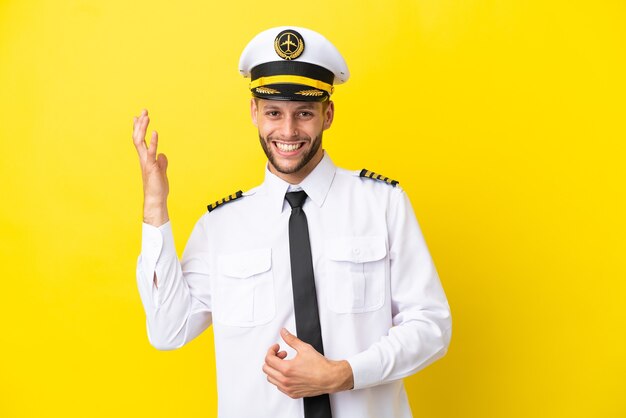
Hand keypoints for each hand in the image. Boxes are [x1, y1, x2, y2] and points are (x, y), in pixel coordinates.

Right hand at [132, 109, 168, 225]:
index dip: (138, 128)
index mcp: (145, 158)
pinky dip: (153, 142)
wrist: (156, 199)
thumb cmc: (158, 187)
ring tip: (146, 116)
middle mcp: (143, 158)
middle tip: (143, 111)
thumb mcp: (161, 172)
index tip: (138, 116)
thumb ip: (162, 163)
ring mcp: (146, 162)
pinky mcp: (151, 167)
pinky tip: (155, 132)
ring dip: (142, 128)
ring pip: (140, 141)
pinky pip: (151, 152)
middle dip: (140, 123)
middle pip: (138, 137)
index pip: (140, 140)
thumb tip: (162, 155)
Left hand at [262, 328, 353, 398]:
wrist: (330, 378)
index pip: (268, 359)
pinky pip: (279, 386)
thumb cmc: (320, 366)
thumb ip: (291, 339)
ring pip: (271, 378)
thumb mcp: (304, 348)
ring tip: (285, 363)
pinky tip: (288, 372)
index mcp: (287, 369)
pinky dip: (279, 378)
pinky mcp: (292, 394)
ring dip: (275, 369)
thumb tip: (284, 333)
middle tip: (281, 354)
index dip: (271, 350)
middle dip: (272, 359)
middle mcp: (285, 381)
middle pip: (266, 369)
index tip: (277, 347)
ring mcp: (288, 389)